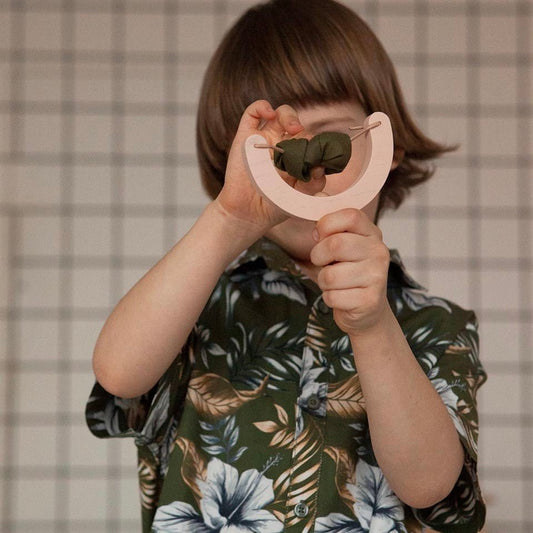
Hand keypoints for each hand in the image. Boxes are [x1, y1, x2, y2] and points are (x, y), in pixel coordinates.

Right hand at [215, 100, 326, 233]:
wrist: (248, 213)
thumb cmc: (273, 205)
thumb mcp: (299, 197)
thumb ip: (313, 183)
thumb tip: (321, 167)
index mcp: (296, 155)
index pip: (311, 141)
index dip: (317, 145)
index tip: (320, 157)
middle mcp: (281, 144)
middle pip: (298, 125)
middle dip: (305, 133)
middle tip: (308, 143)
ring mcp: (263, 138)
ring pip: (280, 114)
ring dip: (290, 116)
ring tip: (294, 128)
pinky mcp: (245, 136)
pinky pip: (253, 112)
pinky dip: (262, 107)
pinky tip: (269, 113)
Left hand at [310, 208, 390, 335]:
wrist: (366, 311)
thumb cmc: (347, 274)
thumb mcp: (341, 247)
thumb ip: (330, 229)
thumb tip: (317, 212)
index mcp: (371, 233)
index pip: (350, 215)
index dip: (326, 224)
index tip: (320, 236)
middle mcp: (379, 251)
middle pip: (336, 244)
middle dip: (318, 256)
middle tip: (322, 263)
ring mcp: (378, 276)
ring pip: (330, 275)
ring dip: (323, 281)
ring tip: (335, 283)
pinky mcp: (371, 300)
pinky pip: (332, 296)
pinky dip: (329, 298)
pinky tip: (342, 298)